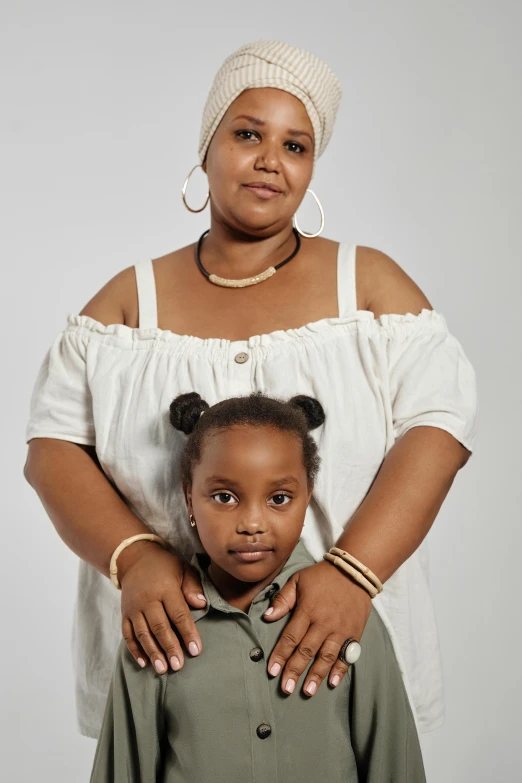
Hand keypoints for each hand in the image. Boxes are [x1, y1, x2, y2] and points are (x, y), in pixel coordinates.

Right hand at [119, 542, 205, 673]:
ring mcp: (133, 608)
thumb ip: (193, 586)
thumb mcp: (183, 569)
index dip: (187, 632)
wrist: (134, 559)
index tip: (195, 650)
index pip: (178, 613)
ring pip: (143, 633)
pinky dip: (134, 649)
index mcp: (165, 588)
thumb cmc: (165, 566)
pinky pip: (127, 634)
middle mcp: (147, 599)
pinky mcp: (125, 614)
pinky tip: (143, 663)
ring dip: (152, 652)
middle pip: (160, 626)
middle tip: (178, 666)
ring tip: (162, 669)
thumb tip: (201, 605)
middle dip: (169, 647)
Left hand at [264, 559, 371, 695]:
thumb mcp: (298, 580)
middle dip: (295, 670)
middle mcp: (324, 622)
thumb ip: (282, 599)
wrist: (355, 572)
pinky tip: (333, 682)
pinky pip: (347, 654)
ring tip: (307, 691)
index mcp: (308, 609)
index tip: (272, 671)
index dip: (280, 655)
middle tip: (286, 688)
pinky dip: (340, 670)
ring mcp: (341, 629)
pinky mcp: (354, 633)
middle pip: (307, 651)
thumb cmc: (322, 576)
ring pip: (326, 656)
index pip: (290, 637)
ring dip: (316, 675)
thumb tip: (267, 616)